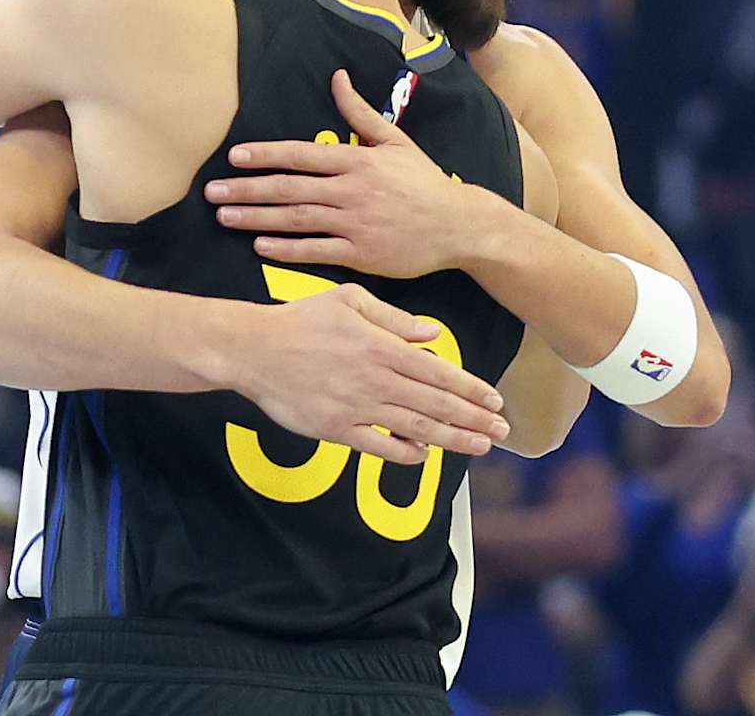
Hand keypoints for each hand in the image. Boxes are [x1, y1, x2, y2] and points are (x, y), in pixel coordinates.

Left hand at [207, 69, 474, 276]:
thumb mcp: (395, 141)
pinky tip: (260, 247)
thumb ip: (360, 114)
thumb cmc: (424, 182)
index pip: (301, 155)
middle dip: (246, 190)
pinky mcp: (362, 255)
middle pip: (289, 188)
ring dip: (257, 219)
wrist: (459, 225)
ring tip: (224, 218)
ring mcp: (356, 224)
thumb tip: (336, 78)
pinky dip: (287, 250)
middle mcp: (352, 190)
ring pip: (297, 219)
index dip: (265, 155)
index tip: (234, 157)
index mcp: (357, 161)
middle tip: (211, 193)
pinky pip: (317, 252)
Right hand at [231, 282, 509, 464]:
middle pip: (435, 403)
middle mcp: (374, 379)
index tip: (495, 401)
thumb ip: (393, 318)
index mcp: (380, 346)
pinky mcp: (335, 429)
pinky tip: (424, 454)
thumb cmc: (301, 319)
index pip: (438, 371)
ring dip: (451, 439)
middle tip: (501, 431)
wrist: (253, 348)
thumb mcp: (348, 300)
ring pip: (415, 428)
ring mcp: (355, 407)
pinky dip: (405, 453)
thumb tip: (431, 334)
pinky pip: (378, 447)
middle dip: (473, 419)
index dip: (470, 389)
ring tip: (478, 446)